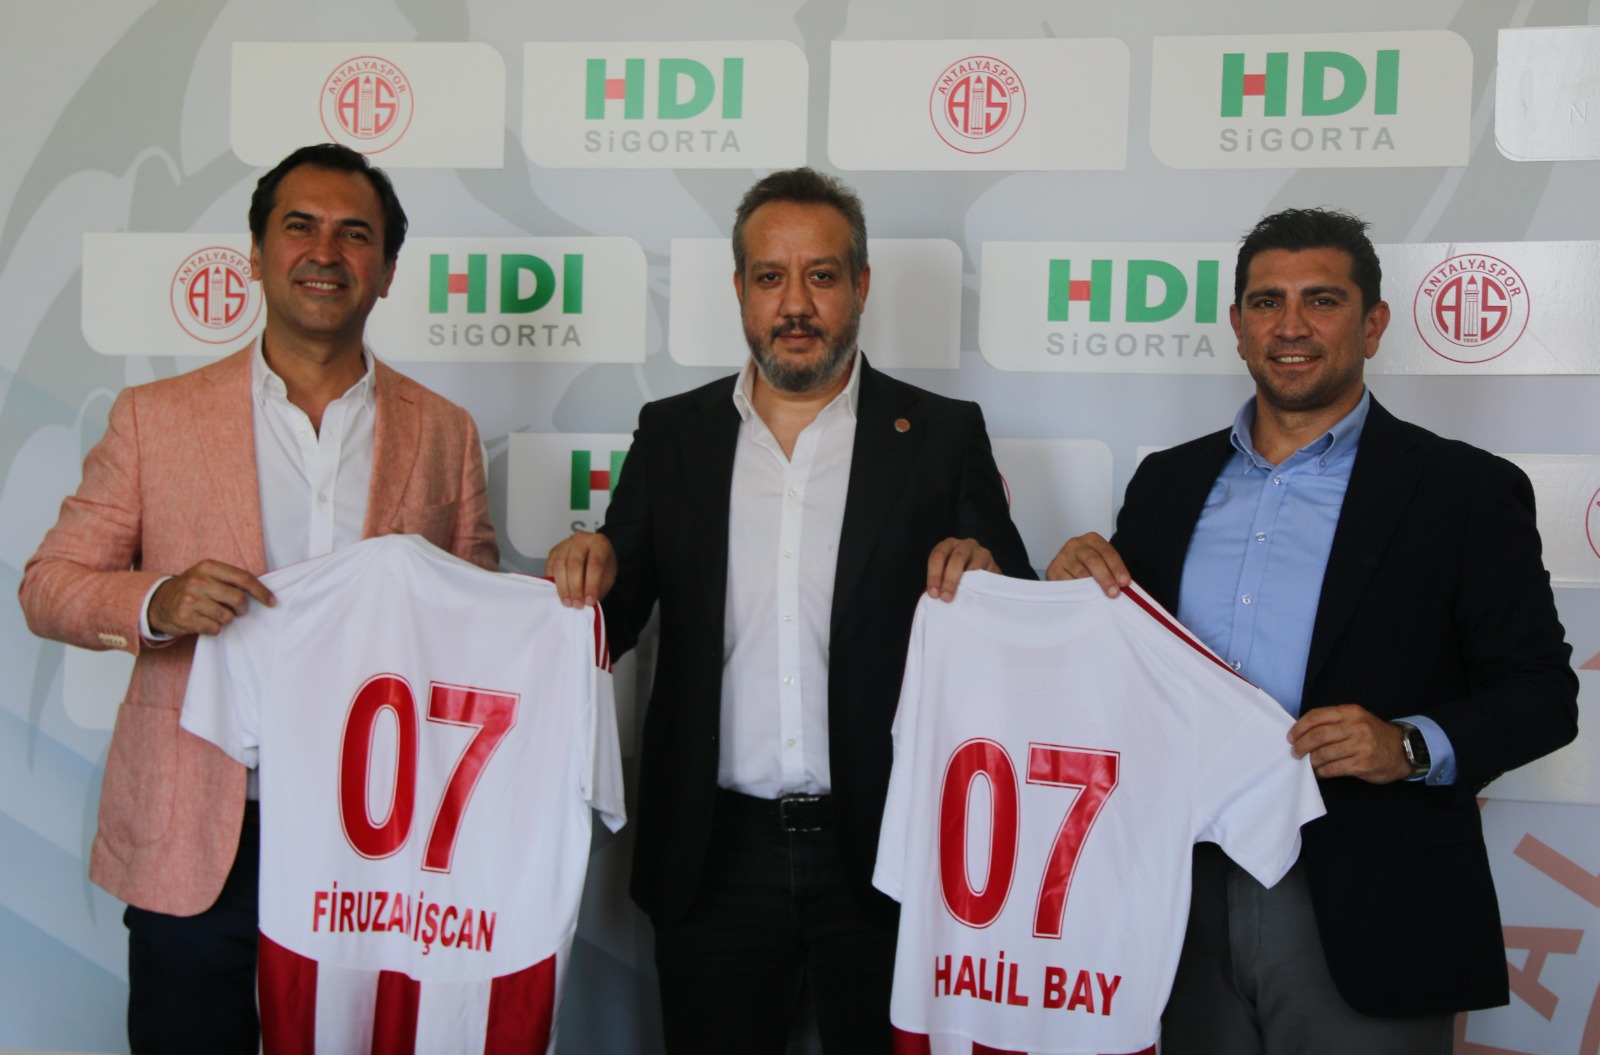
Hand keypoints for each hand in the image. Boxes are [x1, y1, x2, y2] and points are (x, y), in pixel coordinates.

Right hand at [148, 560, 273, 637]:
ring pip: (227, 616)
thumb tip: (262, 592)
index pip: (244, 579)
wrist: (157, 601)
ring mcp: (190, 600)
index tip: (272, 602)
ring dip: (226, 619)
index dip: (261, 592)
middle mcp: (199, 581)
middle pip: (238, 599)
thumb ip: (230, 579)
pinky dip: (214, 629)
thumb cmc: (191, 589)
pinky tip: (205, 622)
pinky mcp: (185, 618)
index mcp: (208, 567)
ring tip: (215, 615)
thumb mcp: (207, 575)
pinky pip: (214, 628)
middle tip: (238, 611)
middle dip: (243, 609)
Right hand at [547, 531, 616, 607]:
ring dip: (563, 587)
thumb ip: (598, 587)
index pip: (594, 563)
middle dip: (575, 587)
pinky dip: (553, 582)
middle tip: (577, 604)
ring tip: (568, 602)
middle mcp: (581, 539)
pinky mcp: (554, 551)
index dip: (592, 584)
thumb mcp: (608, 577)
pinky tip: (560, 593)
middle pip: (575, 563)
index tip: (590, 601)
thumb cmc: (603, 567)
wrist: (594, 555)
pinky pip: (550, 567)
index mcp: (599, 542)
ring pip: (560, 564)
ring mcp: (566, 543)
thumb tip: (586, 602)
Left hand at [926, 537, 996, 601]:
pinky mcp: (994, 565)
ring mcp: (981, 553)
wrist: (982, 579)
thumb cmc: (958, 577)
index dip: (934, 575)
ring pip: (973, 567)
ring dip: (965, 584)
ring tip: (960, 598)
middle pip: (956, 559)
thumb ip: (940, 581)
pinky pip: (986, 576)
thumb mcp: (946, 574)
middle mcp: (965, 545)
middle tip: (946, 598)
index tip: (934, 594)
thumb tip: (935, 597)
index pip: (938, 555)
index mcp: (948, 545)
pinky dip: (978, 586)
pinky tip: (973, 596)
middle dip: (949, 580)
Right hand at [1045, 532, 1129, 596]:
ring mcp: (1063, 556)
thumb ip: (1111, 571)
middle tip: (1113, 592)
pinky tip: (1084, 597)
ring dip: (1092, 587)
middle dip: (1105, 578)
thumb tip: (1122, 587)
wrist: (1066, 570)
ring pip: (1080, 573)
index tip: (1124, 582)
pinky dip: (1077, 591)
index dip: (1117, 567)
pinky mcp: (1053, 570)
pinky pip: (1067, 583)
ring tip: (1100, 597)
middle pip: (1093, 560)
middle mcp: (1076, 544)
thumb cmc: (1087, 567)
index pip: (1107, 552)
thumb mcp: (1101, 562)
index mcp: (1092, 539)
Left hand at [1288, 705, 1411, 782]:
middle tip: (1295, 752)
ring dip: (1310, 760)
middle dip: (1301, 745)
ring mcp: (1360, 745)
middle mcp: (1355, 727)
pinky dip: (1322, 771)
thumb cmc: (1372, 734)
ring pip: (1324, 753)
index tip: (1291, 736)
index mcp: (1350, 712)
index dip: (1299, 727)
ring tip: (1307, 763)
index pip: (1316, 716)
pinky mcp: (1363, 763)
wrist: (1402, 750)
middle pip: (1317, 736)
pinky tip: (1318, 772)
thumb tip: (1303, 732)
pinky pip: (1334, 768)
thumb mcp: (1356, 719)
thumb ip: (1334, 721)